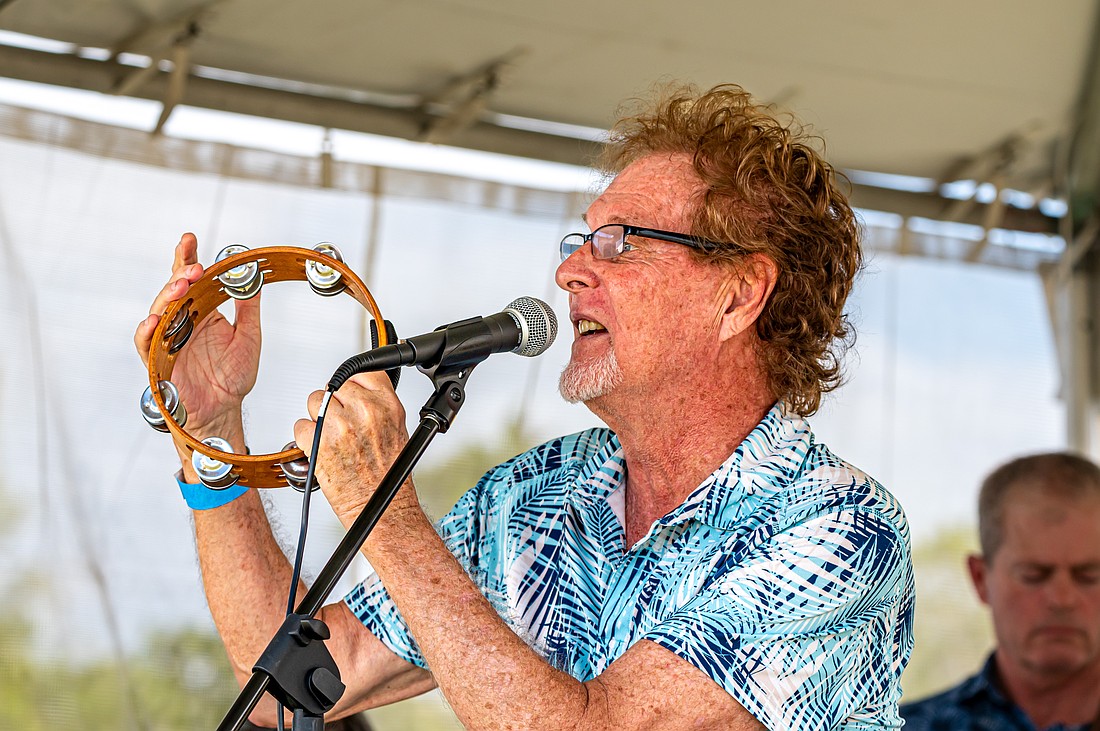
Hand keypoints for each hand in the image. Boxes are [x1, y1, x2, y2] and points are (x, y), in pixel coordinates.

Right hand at [134, 233, 261, 440]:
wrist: (223, 411)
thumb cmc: (233, 377)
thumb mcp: (249, 337)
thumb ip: (249, 309)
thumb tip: (253, 277)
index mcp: (202, 312)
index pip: (191, 280)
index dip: (187, 259)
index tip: (190, 239)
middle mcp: (182, 322)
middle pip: (173, 290)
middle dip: (180, 275)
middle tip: (193, 267)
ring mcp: (168, 339)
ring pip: (160, 311)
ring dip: (167, 297)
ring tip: (181, 286)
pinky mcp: (158, 361)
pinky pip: (147, 344)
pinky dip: (148, 332)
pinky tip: (154, 321)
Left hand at [294, 372, 416, 526]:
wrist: (380, 506)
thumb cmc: (388, 476)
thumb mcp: (397, 430)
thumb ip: (379, 406)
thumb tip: (359, 393)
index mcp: (386, 405)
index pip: (361, 372)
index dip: (352, 383)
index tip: (349, 392)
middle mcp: (364, 411)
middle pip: (335, 385)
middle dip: (334, 402)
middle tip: (341, 422)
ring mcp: (340, 425)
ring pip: (315, 401)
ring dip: (318, 417)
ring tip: (331, 436)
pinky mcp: (318, 441)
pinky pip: (301, 425)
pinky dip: (305, 437)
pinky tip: (319, 447)